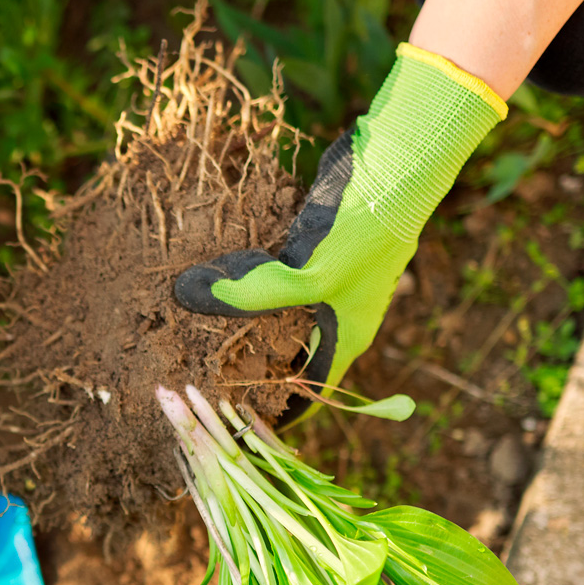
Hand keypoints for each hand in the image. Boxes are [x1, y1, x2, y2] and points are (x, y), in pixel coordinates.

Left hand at [173, 44, 506, 416]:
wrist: (398, 165)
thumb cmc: (362, 232)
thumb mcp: (305, 275)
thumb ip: (249, 294)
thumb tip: (185, 296)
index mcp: (345, 337)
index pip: (309, 392)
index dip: (276, 411)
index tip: (234, 419)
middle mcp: (339, 315)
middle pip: (291, 353)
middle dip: (250, 362)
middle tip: (198, 369)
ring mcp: (331, 279)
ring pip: (282, 311)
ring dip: (246, 317)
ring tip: (194, 325)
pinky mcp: (319, 248)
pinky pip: (279, 273)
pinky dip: (252, 278)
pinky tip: (217, 273)